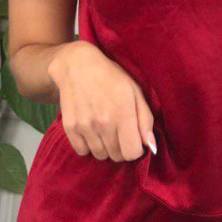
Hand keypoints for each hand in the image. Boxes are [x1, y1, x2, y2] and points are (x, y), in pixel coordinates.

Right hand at [47, 41, 156, 160]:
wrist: (77, 66)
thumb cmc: (111, 78)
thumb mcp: (135, 92)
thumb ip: (145, 120)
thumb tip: (150, 146)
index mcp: (123, 113)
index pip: (132, 153)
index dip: (136, 148)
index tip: (133, 138)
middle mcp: (104, 122)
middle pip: (117, 156)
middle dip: (121, 148)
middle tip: (118, 132)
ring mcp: (85, 126)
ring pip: (100, 156)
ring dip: (105, 148)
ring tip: (105, 130)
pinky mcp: (70, 127)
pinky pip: (82, 151)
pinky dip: (88, 146)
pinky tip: (91, 131)